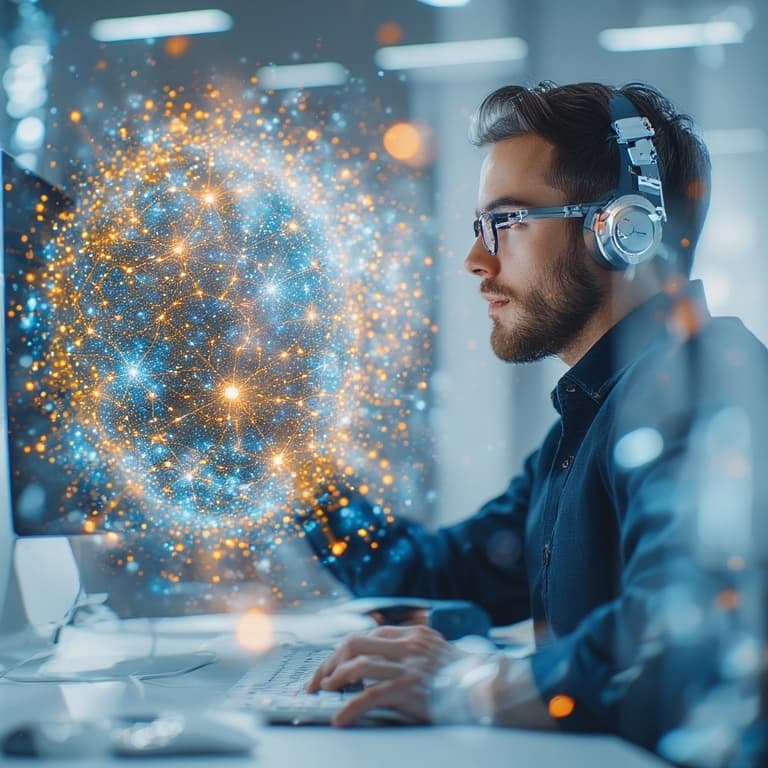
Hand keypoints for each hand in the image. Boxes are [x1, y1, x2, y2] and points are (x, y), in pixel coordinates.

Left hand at [306, 624, 460, 726]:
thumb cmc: (464, 676)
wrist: (488, 689)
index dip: (343, 651)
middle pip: (354, 643)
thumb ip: (412, 651)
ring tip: (323, 693)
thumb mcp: (437, 652)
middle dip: (329, 662)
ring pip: (357, 665)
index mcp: (412, 635)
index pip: (367, 635)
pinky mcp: (409, 689)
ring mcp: (408, 667)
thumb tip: (381, 665)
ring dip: (333, 679)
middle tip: (316, 681)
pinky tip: (340, 719)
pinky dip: (349, 708)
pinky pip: (369, 697)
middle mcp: (407, 646)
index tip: (329, 667)